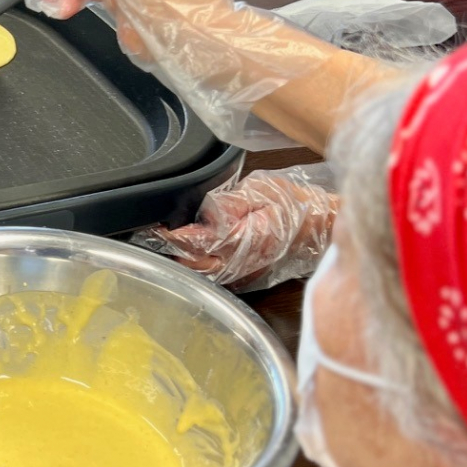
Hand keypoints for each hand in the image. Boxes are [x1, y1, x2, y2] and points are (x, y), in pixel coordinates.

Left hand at [136, 165, 338, 290]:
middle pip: (196, 264)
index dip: (178, 237)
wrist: (315, 226)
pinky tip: (183, 256)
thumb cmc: (290, 205)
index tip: (159, 229)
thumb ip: (231, 203)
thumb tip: (207, 214)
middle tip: (152, 237)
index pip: (203, 242)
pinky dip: (196, 267)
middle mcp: (244, 262)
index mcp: (248, 238)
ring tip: (161, 246)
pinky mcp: (244, 276)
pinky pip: (214, 276)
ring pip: (203, 274)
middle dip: (172, 252)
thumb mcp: (261, 190)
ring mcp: (243, 273)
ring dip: (182, 261)